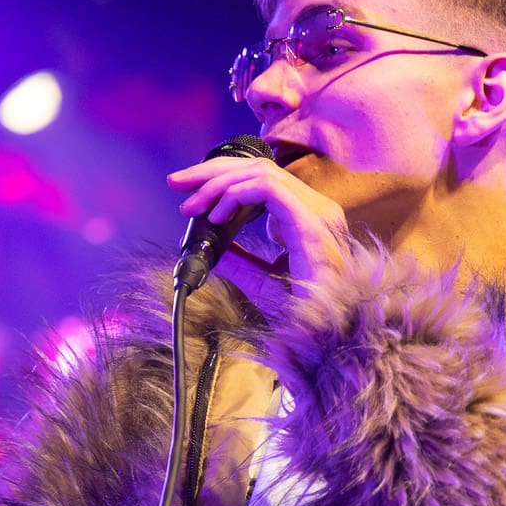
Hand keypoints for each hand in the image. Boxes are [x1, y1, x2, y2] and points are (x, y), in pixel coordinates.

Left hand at [167, 154, 349, 320]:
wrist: (327, 338)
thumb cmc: (306, 316)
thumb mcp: (263, 284)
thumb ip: (240, 263)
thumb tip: (212, 249)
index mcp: (307, 220)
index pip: (264, 180)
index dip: (224, 179)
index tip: (190, 195)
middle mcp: (316, 210)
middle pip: (260, 167)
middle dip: (213, 172)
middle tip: (178, 184)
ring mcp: (317, 213)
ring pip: (262, 172)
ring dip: (219, 184)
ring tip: (194, 207)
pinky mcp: (311, 222)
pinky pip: (268, 188)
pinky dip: (236, 194)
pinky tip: (218, 215)